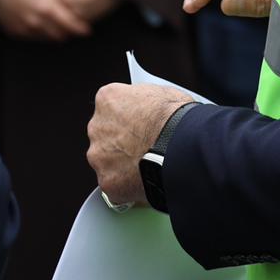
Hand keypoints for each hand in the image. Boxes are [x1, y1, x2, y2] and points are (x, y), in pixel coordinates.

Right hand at [0, 0, 92, 41]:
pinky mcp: (14, 32)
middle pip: (59, 35)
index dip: (80, 28)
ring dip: (54, 34)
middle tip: (73, 28)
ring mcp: (24, 28)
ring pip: (46, 39)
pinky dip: (39, 34)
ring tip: (58, 28)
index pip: (70, 24)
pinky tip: (41, 26)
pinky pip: (32, 38)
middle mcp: (36, 21)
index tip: (87, 30)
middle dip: (68, 32)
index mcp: (46, 7)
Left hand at [88, 84, 196, 207]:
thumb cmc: (176, 119)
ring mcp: (99, 156)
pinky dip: (126, 186)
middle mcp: (97, 126)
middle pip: (105, 136)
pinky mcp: (107, 181)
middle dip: (120, 142)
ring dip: (121, 164)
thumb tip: (149, 108)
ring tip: (145, 166)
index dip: (126, 118)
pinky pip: (114, 185)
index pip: (110, 108)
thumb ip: (143, 101)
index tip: (137, 126)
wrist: (181, 147)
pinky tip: (144, 181)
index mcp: (108, 99)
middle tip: (141, 148)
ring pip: (106, 161)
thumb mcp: (162, 93)